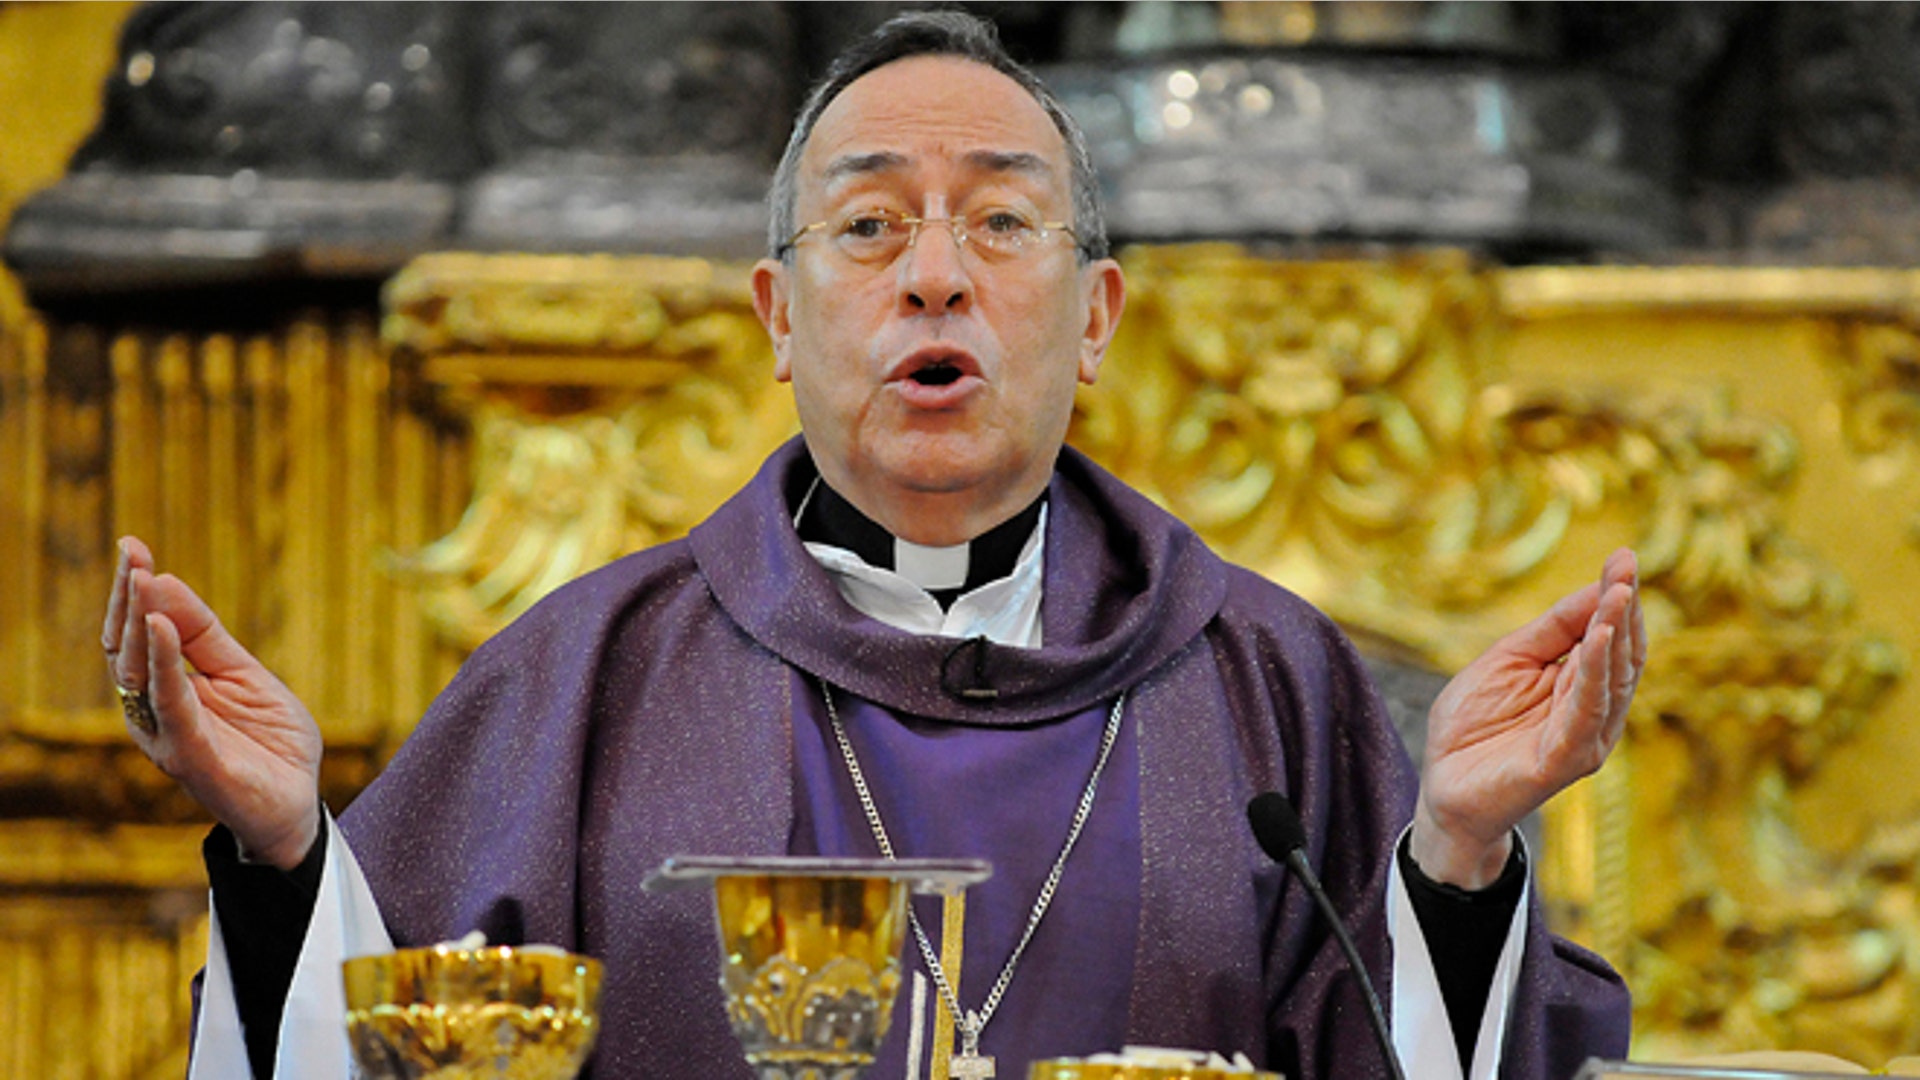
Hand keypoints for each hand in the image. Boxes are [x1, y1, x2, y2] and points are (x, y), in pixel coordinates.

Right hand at [103, 536, 323, 869]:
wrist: (298, 805)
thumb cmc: (269, 742)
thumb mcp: (245, 675)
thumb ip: (206, 637)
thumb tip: (166, 581)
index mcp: (168, 689)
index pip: (140, 632)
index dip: (135, 589)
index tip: (132, 545)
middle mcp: (155, 711)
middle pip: (128, 647)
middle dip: (128, 597)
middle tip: (131, 553)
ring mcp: (168, 734)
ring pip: (139, 672)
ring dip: (139, 622)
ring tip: (142, 579)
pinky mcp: (189, 756)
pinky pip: (171, 704)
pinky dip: (163, 664)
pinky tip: (160, 628)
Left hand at [1411, 548, 1645, 887]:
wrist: (1442, 789)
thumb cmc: (1472, 726)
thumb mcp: (1506, 661)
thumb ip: (1550, 631)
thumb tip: (1594, 589)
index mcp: (1579, 686)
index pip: (1608, 635)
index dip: (1615, 596)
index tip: (1623, 556)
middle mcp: (1593, 711)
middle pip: (1619, 653)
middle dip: (1622, 608)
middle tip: (1626, 568)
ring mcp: (1584, 737)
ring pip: (1609, 680)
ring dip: (1614, 634)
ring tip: (1618, 594)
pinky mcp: (1565, 759)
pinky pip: (1585, 712)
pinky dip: (1593, 674)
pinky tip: (1597, 640)